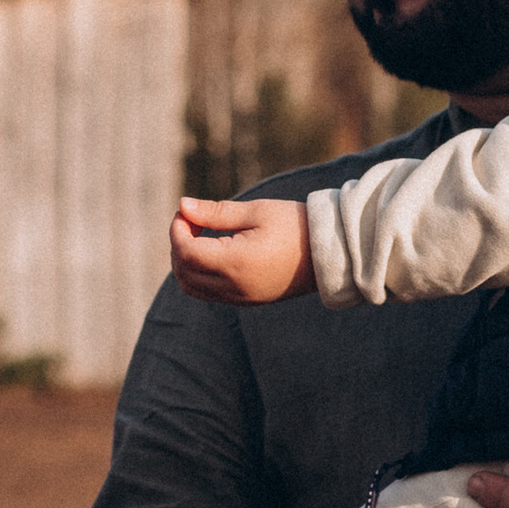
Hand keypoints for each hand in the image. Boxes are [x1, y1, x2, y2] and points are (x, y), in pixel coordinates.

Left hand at [171, 194, 314, 304]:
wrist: (331, 253)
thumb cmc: (295, 226)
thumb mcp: (256, 211)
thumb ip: (215, 212)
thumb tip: (183, 206)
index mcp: (236, 263)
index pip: (187, 252)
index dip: (177, 230)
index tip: (185, 211)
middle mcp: (234, 287)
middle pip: (184, 272)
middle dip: (178, 245)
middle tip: (190, 220)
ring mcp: (240, 299)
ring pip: (192, 287)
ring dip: (185, 262)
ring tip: (198, 235)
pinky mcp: (247, 301)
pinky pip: (209, 293)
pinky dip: (198, 274)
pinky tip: (211, 251)